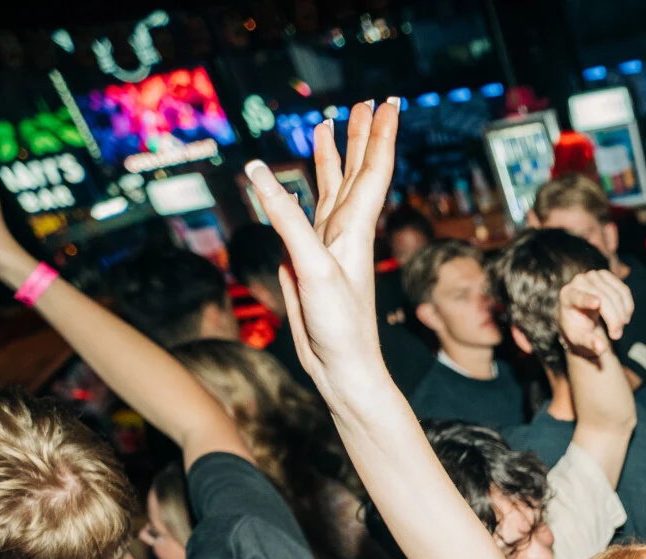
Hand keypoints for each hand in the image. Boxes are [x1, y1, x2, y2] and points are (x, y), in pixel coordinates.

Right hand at [246, 102, 396, 392]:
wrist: (343, 369)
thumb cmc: (341, 324)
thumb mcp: (312, 267)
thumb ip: (286, 218)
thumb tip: (258, 170)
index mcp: (354, 226)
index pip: (371, 169)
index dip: (379, 134)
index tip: (387, 102)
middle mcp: (344, 230)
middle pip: (354, 171)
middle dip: (359, 136)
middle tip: (367, 101)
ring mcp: (328, 245)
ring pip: (331, 190)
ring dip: (333, 158)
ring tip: (328, 126)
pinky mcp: (309, 263)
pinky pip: (305, 217)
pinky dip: (304, 195)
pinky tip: (299, 188)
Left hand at [557, 269, 633, 357]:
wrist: (581, 318)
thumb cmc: (578, 330)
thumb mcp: (580, 339)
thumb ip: (589, 343)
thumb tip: (601, 348)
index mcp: (567, 296)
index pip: (578, 297)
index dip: (587, 299)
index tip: (597, 303)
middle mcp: (579, 281)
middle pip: (603, 299)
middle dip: (614, 319)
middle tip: (617, 336)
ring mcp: (594, 276)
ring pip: (616, 294)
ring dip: (622, 314)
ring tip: (620, 329)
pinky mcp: (607, 276)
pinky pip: (623, 290)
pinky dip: (628, 306)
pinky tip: (625, 317)